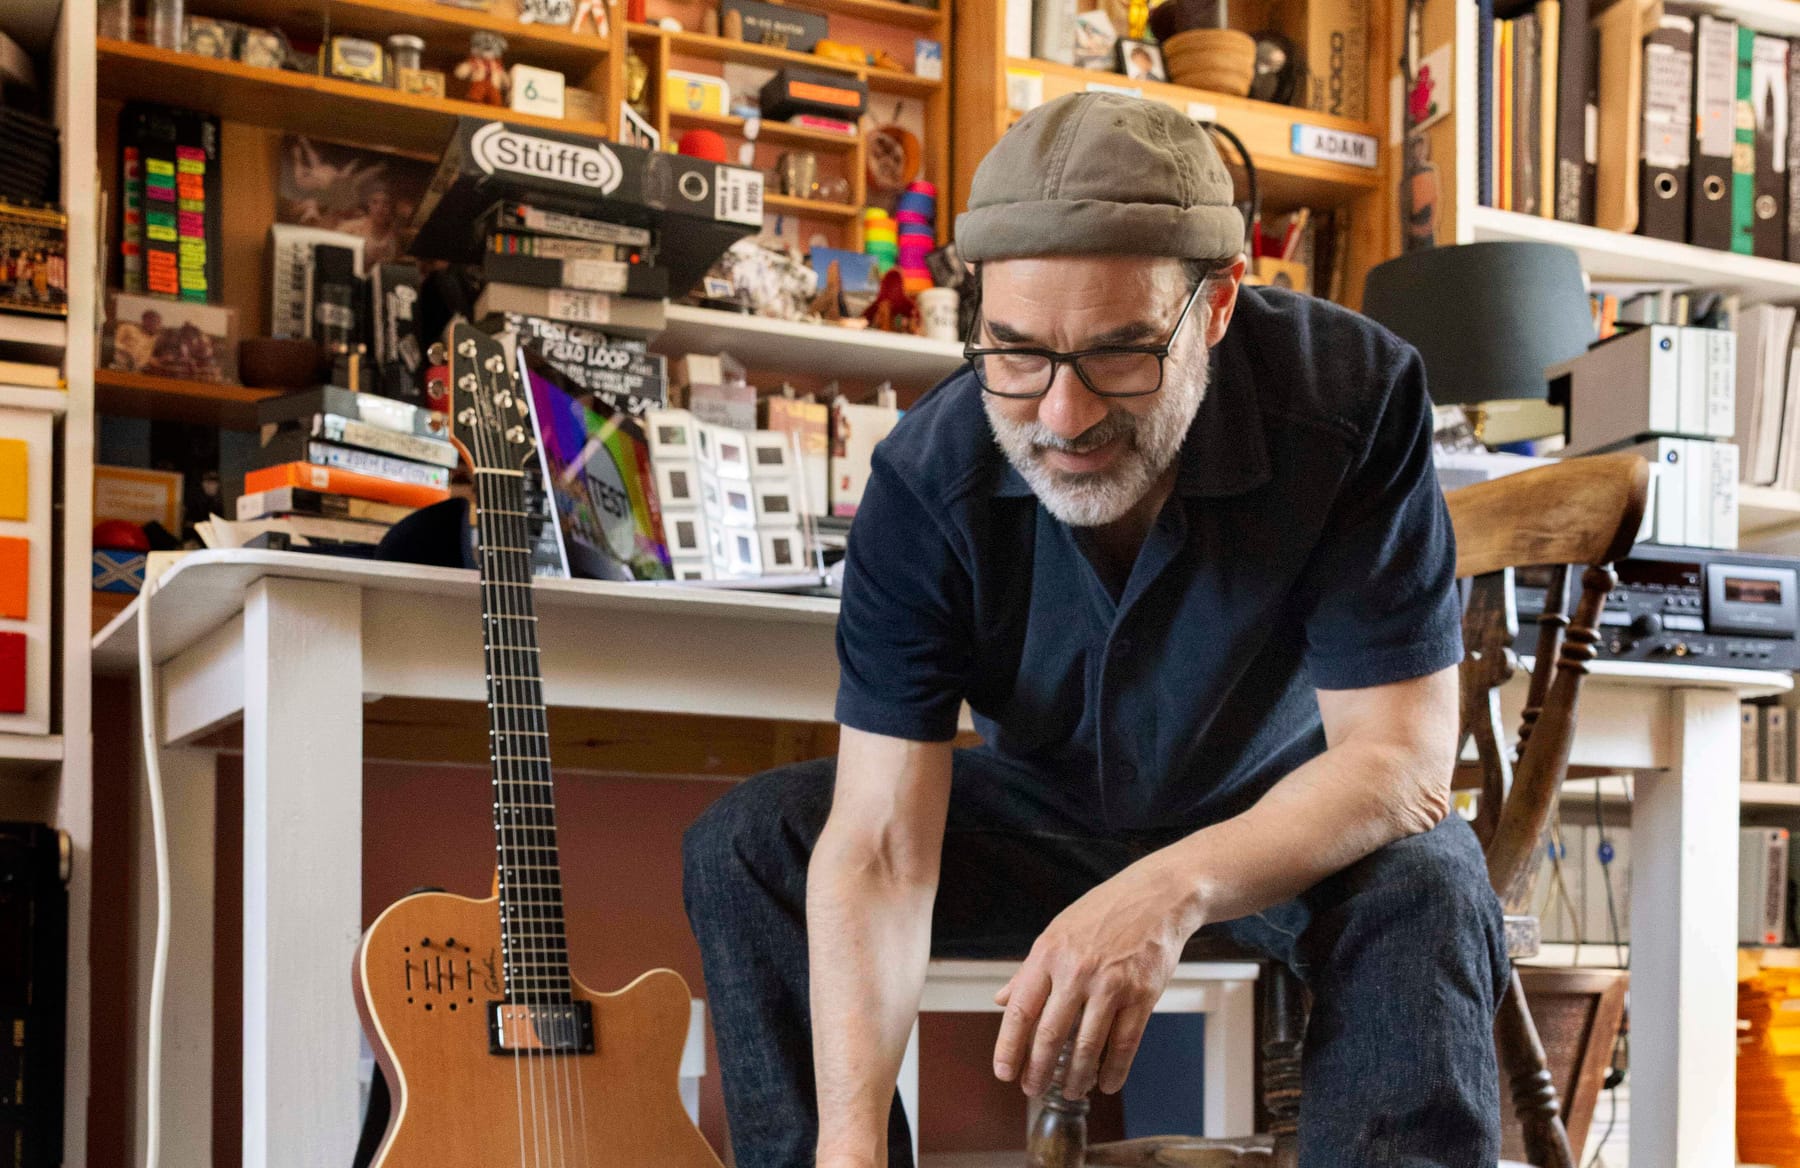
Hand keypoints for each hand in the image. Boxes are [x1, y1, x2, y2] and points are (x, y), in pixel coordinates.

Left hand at [992, 854, 1200, 1100]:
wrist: (1158, 895)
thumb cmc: (1104, 912)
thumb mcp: (1057, 932)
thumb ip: (1029, 970)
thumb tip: (1001, 999)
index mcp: (1048, 954)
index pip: (1020, 1010)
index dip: (1009, 1048)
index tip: (1004, 1072)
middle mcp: (1076, 970)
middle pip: (1050, 1035)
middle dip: (1039, 1070)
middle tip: (1033, 1090)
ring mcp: (1111, 984)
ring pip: (1088, 1045)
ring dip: (1076, 1077)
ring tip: (1071, 1091)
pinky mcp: (1142, 994)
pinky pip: (1124, 1043)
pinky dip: (1114, 1070)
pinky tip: (1106, 1083)